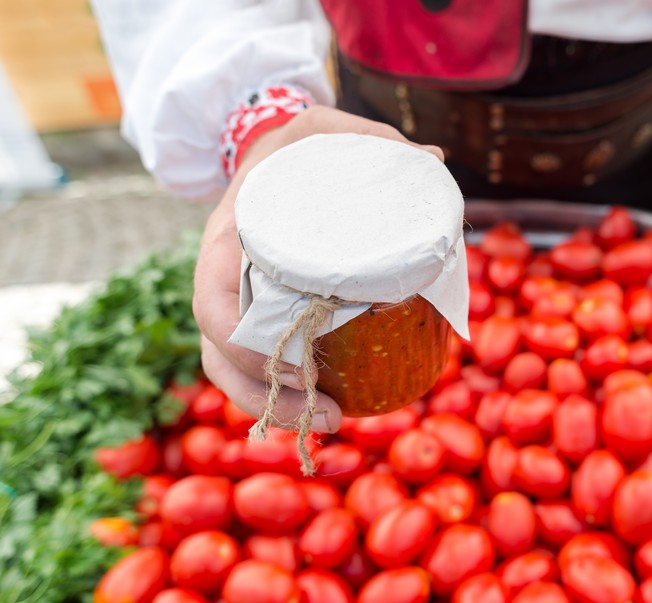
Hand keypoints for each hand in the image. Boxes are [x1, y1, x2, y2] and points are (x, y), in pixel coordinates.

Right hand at [193, 106, 443, 430]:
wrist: (274, 152)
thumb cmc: (300, 146)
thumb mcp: (329, 130)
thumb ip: (376, 140)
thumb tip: (435, 160)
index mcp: (228, 236)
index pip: (212, 300)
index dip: (244, 345)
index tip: (296, 367)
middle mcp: (222, 275)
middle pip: (221, 352)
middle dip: (268, 395)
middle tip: (334, 414)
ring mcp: (237, 298)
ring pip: (233, 368)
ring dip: (277, 407)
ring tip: (336, 421)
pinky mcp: (260, 313)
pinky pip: (255, 363)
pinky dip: (283, 394)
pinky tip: (332, 405)